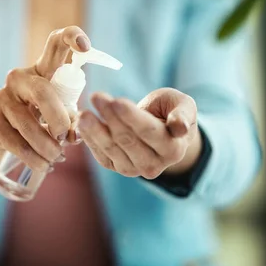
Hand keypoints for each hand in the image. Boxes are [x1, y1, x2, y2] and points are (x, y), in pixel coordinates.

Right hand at [0, 26, 89, 187]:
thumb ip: (73, 120)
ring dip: (47, 146)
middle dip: (59, 119)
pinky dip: (33, 158)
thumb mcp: (61, 114)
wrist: (3, 138)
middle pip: (43, 91)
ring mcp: (2, 98)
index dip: (71, 37)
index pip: (55, 42)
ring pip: (28, 123)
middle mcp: (20, 78)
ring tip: (57, 158)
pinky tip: (42, 165)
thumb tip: (76, 135)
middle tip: (66, 138)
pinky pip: (15, 143)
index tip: (85, 46)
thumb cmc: (41, 119)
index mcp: (43, 69)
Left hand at [77, 88, 201, 178]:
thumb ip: (183, 114)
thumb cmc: (171, 111)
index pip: (149, 132)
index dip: (131, 117)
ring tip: (84, 113)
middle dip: (110, 117)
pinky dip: (90, 139)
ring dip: (96, 130)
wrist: (160, 128)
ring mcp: (134, 169)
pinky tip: (82, 124)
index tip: (116, 101)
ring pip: (111, 149)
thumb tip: (180, 127)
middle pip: (127, 140)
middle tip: (97, 96)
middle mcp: (154, 165)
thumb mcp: (183, 105)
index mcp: (173, 149)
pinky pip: (101, 154)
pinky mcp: (116, 167)